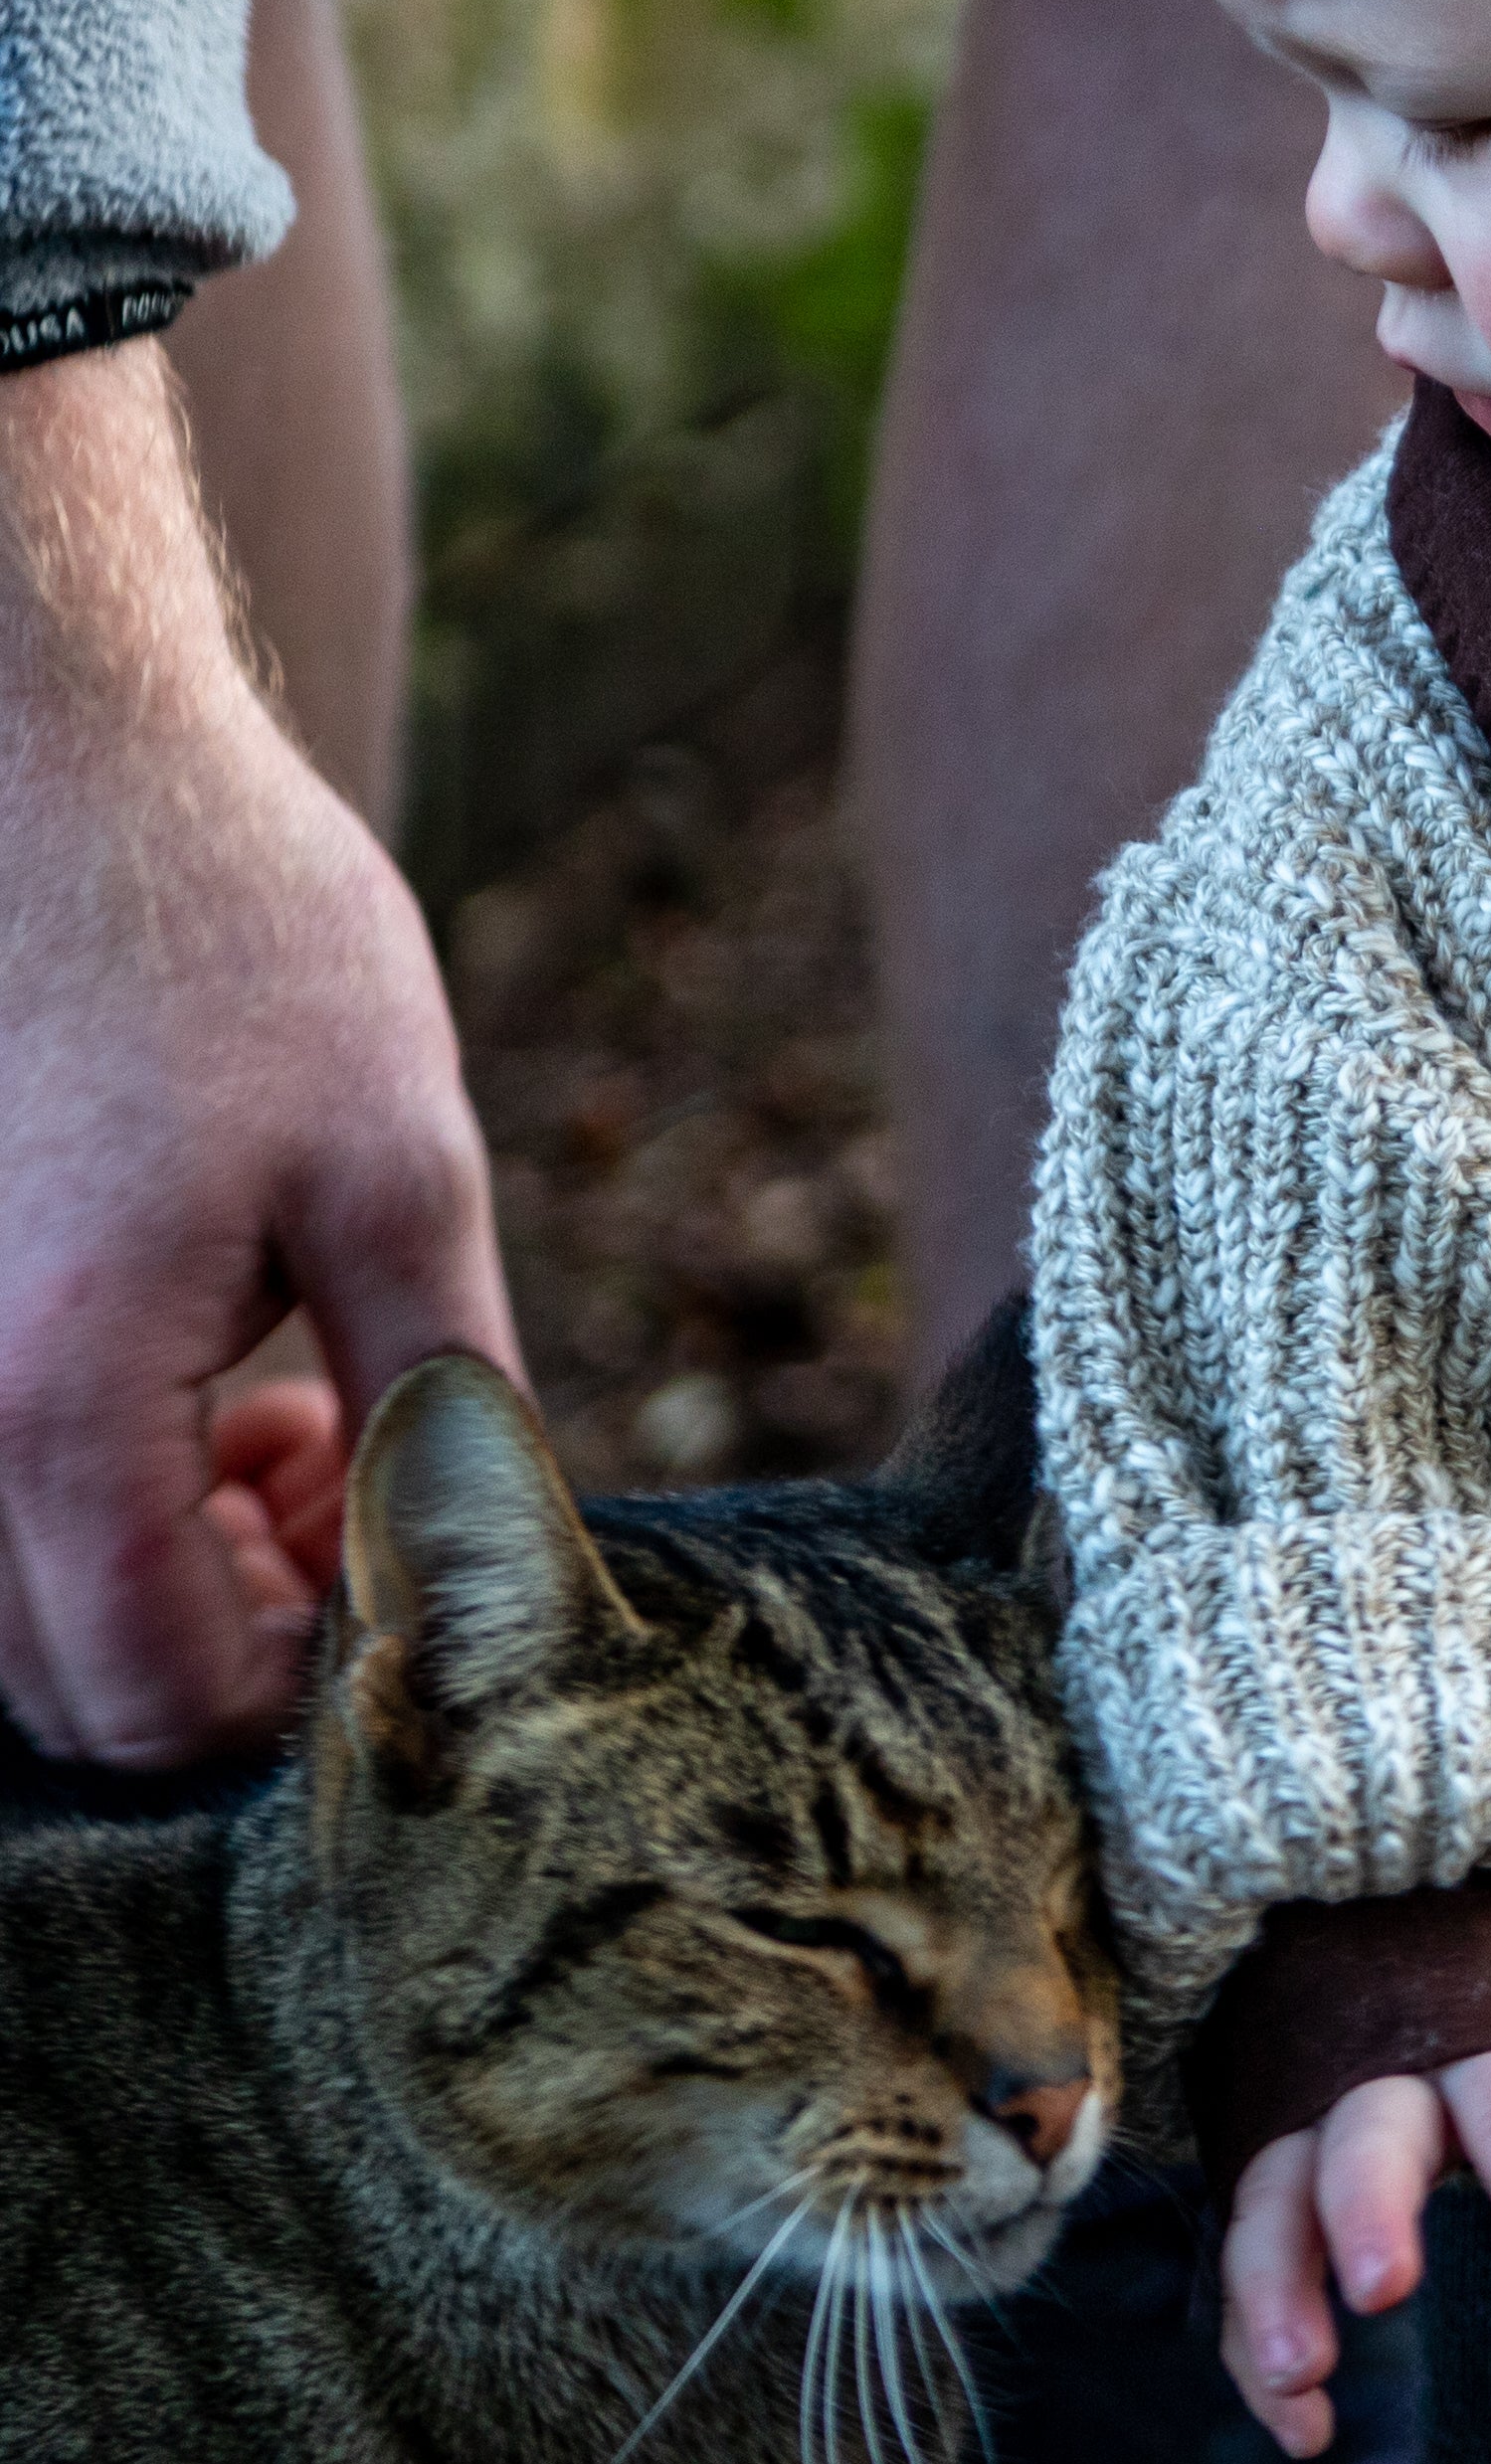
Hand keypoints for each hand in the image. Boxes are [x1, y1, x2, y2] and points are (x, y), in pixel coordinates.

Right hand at [0, 347, 517, 1763]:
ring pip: (16, 1610)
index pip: (160, 1703)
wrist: (44, 759)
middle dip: (242, 1628)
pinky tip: (197, 1371)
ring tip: (291, 1411)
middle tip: (356, 1470)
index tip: (405, 1552)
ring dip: (167, 1564)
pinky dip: (88, 1491)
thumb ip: (436, 1402)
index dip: (314, 1683)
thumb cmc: (233, 937)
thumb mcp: (399, 1168)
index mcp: (53, 1400)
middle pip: (73, 1689)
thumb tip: (472, 1575)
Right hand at [1220, 2046, 1490, 2453]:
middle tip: (1383, 2291)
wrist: (1425, 1943)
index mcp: (1483, 2033)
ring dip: (1277, 2285)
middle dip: (1368, 2207)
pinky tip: (1304, 2428)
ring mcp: (1310, 2119)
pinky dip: (1254, 2341)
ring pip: (1274, 2194)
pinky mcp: (1266, 2172)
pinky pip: (1243, 2254)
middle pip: (1367, 2135)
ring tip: (1304, 2378)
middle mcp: (1383, 2071)